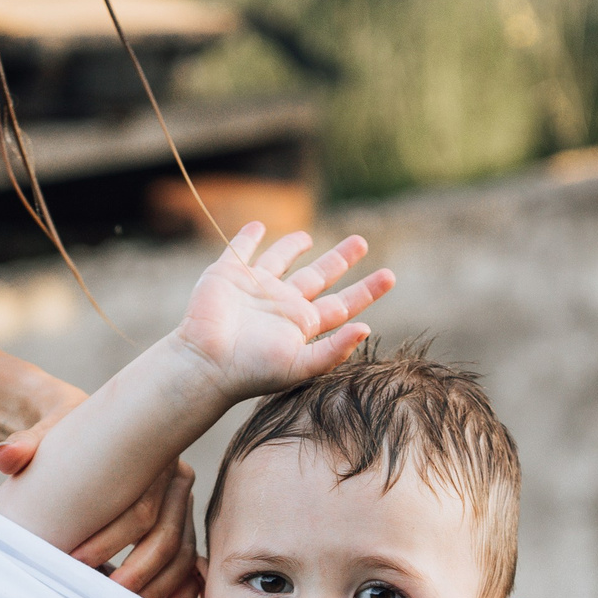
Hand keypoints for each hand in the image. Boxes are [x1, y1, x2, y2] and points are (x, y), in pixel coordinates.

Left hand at [0, 401, 203, 597]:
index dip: (110, 542)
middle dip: (136, 573)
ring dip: (158, 588)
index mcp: (150, 459)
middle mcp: (175, 481)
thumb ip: (25, 443)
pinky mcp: (183, 526)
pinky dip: (182, 590)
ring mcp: (182, 506)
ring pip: (181, 555)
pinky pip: (190, 563)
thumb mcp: (49, 432)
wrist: (93, 425)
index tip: (77, 562)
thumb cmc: (71, 432)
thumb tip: (3, 457)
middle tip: (102, 597)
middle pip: (167, 537)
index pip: (140, 508)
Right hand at [168, 222, 394, 401]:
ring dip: (294, 246)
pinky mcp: (227, 276)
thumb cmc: (252, 370)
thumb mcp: (299, 364)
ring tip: (307, 237)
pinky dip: (247, 237)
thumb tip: (367, 328)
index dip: (367, 290)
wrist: (206, 363)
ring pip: (280, 260)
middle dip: (340, 259)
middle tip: (361, 242)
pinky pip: (239, 250)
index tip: (390, 276)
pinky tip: (257, 227)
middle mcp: (282, 304)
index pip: (343, 304)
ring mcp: (254, 288)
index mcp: (302, 324)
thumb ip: (333, 350)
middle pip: (319, 276)